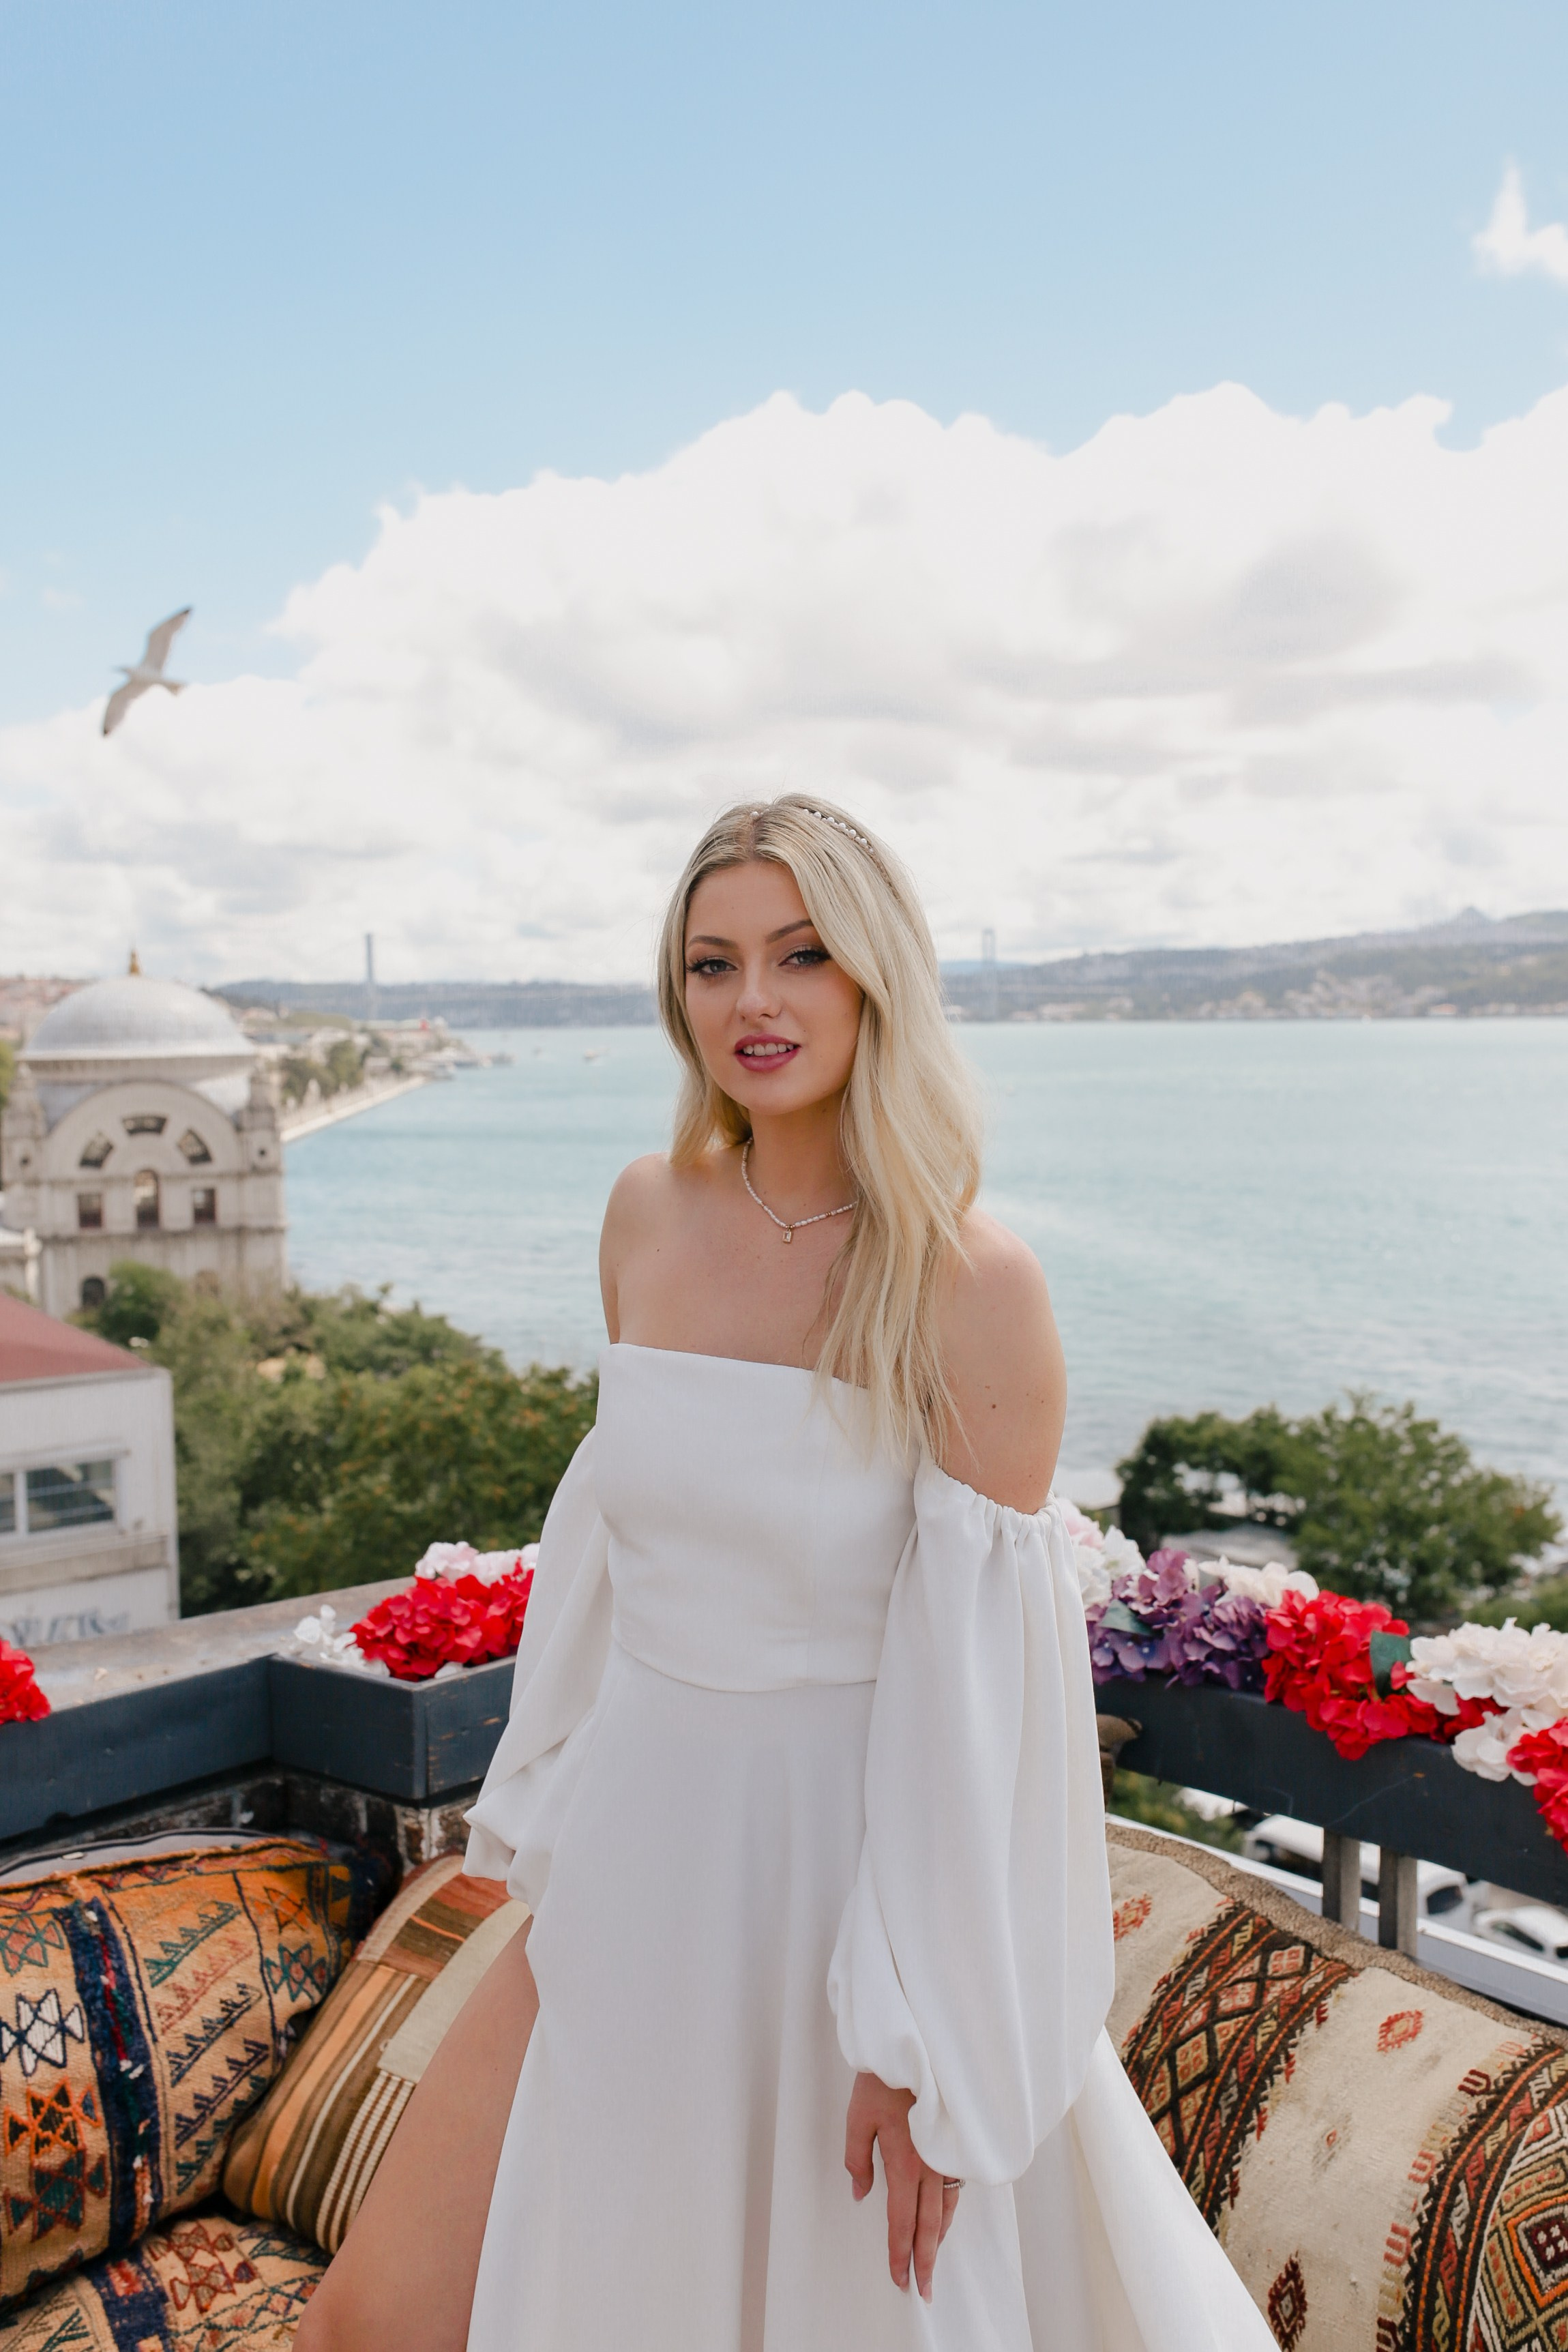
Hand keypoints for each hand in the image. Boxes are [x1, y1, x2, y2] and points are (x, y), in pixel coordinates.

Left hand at [844, 2071, 959, 2301]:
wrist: (918, 2042)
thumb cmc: (885, 2076)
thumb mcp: (857, 2116)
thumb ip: (857, 2159)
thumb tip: (861, 2193)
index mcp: (905, 2164)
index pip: (902, 2223)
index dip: (900, 2255)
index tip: (899, 2279)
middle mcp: (932, 2165)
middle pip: (930, 2225)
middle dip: (926, 2261)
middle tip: (924, 2290)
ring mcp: (948, 2153)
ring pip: (948, 2207)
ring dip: (940, 2237)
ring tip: (932, 2258)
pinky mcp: (956, 2140)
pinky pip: (957, 2185)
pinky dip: (951, 2209)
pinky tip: (947, 2214)